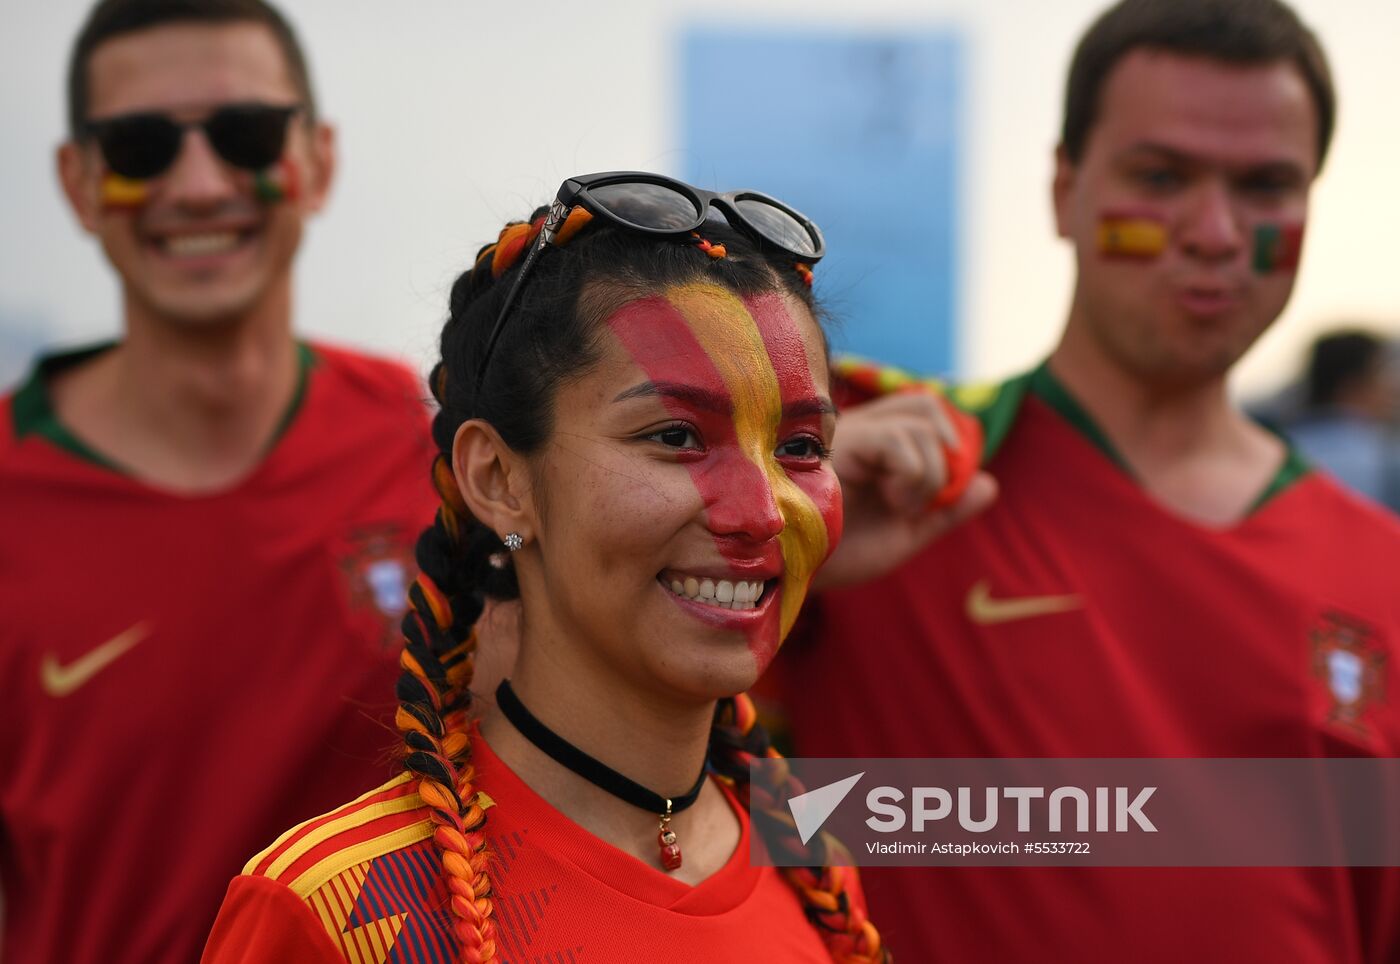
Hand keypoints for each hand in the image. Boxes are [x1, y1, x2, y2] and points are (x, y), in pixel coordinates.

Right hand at [816, 391, 997, 588]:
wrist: (789, 571)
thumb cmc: (837, 554)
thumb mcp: (904, 534)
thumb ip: (945, 511)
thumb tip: (989, 482)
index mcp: (870, 443)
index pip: (924, 408)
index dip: (950, 442)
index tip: (945, 491)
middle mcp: (857, 427)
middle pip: (928, 404)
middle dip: (947, 457)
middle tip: (927, 501)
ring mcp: (846, 431)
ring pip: (922, 425)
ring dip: (930, 476)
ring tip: (900, 508)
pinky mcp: (837, 442)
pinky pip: (898, 439)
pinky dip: (913, 477)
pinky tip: (890, 503)